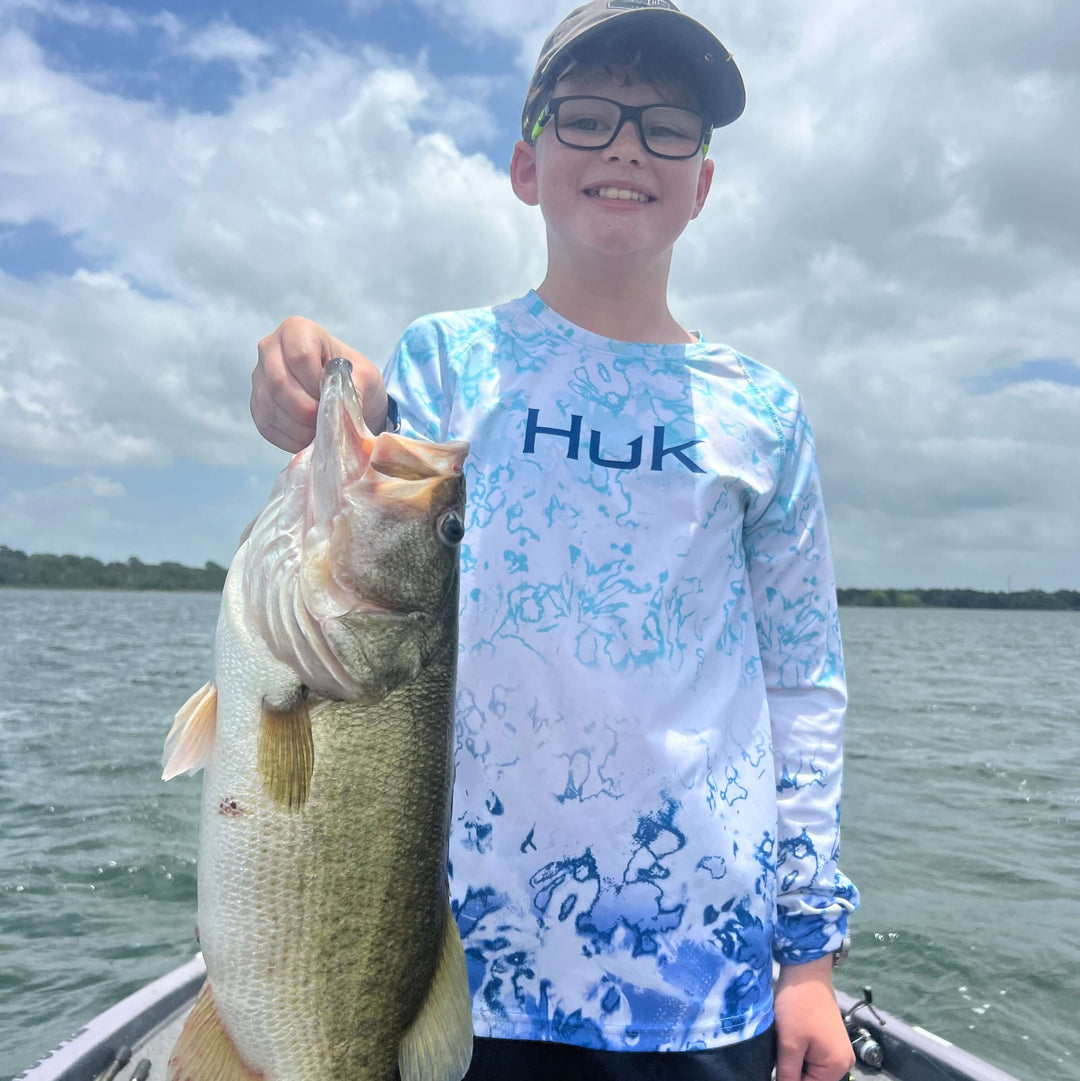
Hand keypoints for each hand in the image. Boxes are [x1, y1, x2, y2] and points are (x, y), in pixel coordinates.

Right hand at [252, 316, 386, 450]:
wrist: (343, 393)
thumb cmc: (354, 377)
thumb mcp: (366, 377)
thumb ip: (355, 387)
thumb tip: (341, 409)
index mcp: (296, 330)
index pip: (300, 356)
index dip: (317, 384)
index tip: (334, 397)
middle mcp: (270, 348)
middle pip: (279, 383)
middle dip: (307, 410)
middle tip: (327, 423)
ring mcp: (259, 378)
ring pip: (271, 407)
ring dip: (299, 428)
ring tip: (322, 432)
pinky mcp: (257, 404)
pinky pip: (266, 425)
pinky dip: (290, 438)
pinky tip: (309, 439)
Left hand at [774, 957, 854, 1080]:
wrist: (806, 969)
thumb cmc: (798, 1005)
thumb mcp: (789, 1043)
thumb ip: (788, 1074)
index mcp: (837, 1067)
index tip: (776, 1067)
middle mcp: (843, 1063)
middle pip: (812, 1080)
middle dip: (792, 1073)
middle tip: (778, 1054)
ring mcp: (837, 1050)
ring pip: (811, 1070)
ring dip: (795, 1063)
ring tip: (782, 1046)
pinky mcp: (829, 1040)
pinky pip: (813, 1057)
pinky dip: (799, 1053)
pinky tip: (789, 1041)